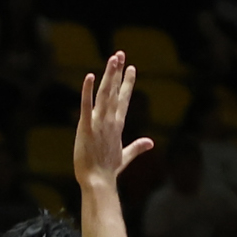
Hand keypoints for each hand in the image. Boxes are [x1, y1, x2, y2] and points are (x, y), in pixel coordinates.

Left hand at [73, 53, 155, 191]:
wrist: (98, 182)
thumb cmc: (108, 171)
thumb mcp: (124, 157)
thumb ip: (137, 147)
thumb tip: (151, 142)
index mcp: (117, 126)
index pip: (123, 100)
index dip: (127, 83)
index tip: (131, 68)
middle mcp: (110, 121)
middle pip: (115, 92)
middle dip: (118, 72)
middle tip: (120, 54)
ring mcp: (99, 123)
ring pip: (105, 94)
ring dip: (109, 75)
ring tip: (113, 58)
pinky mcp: (86, 128)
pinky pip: (86, 106)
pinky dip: (87, 91)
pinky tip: (89, 76)